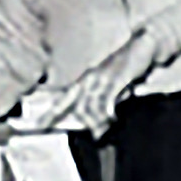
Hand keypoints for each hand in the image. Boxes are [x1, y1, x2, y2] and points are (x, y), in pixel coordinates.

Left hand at [33, 30, 160, 135]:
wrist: (142, 45)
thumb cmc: (126, 66)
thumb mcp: (111, 86)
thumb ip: (103, 103)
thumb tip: (98, 126)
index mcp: (84, 80)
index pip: (62, 100)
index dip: (49, 114)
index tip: (38, 127)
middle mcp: (89, 78)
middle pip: (74, 105)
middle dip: (84, 123)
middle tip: (95, 135)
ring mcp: (102, 77)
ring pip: (90, 105)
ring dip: (97, 121)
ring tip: (103, 131)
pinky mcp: (116, 77)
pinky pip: (106, 98)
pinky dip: (107, 111)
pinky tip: (110, 118)